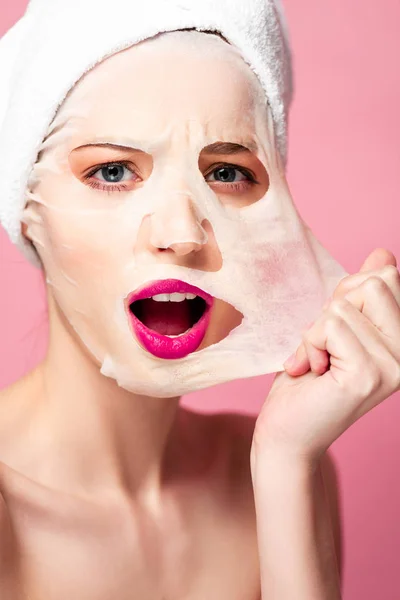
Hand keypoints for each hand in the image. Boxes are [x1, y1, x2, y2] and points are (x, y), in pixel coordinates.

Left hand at [252, 248, 399, 463]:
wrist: (288, 431)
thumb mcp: (334, 326)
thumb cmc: (307, 378)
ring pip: (343, 306)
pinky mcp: (368, 375)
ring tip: (318, 362)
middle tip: (324, 346)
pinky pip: (330, 326)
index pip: (386, 276)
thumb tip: (383, 253)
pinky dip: (309, 344)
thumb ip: (360, 293)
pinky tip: (314, 372)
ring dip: (315, 332)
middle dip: (331, 309)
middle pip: (371, 283)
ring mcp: (393, 365)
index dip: (346, 294)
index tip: (334, 331)